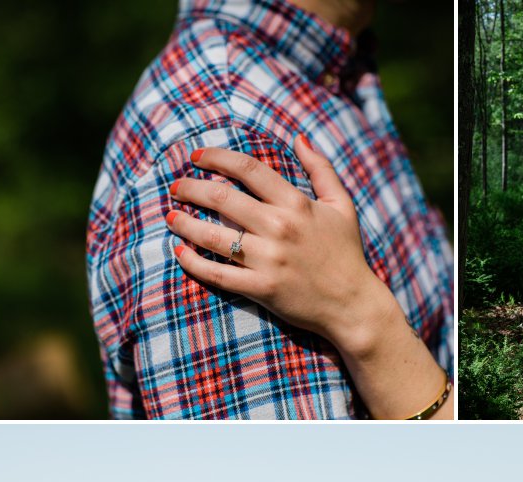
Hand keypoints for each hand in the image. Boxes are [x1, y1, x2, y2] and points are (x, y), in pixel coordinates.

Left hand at [167, 136, 379, 352]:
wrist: (352, 304)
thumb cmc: (346, 253)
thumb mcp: (341, 204)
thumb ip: (321, 168)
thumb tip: (299, 138)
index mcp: (296, 203)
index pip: (248, 169)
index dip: (218, 158)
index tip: (197, 156)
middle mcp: (279, 228)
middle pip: (222, 199)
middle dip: (192, 188)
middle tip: (175, 186)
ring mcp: (268, 260)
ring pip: (214, 237)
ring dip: (185, 224)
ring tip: (170, 216)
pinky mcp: (260, 289)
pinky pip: (218, 274)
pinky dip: (194, 263)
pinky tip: (179, 252)